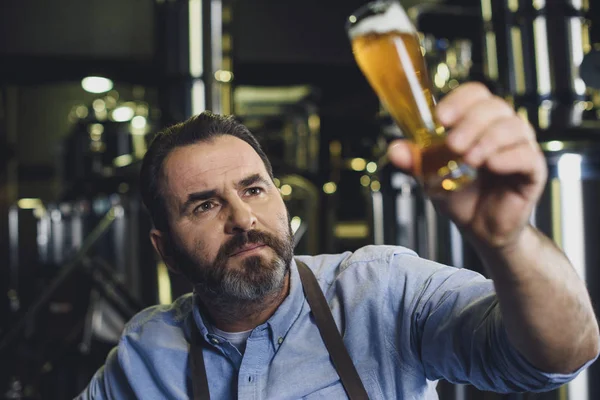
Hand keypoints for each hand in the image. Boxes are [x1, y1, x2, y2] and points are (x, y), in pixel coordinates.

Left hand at [387, 82, 547, 249]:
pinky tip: (491, 165)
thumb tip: (395, 150)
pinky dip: (508, 157)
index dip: (460, 101)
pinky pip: (527, 155)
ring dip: (488, 139)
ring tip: (470, 159)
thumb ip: (414, 162)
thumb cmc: (460, 196)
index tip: (441, 118)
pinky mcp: (533, 171)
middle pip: (494, 106)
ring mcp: (520, 147)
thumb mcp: (430, 177)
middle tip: (453, 145)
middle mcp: (502, 129)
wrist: (479, 229)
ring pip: (513, 126)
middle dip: (471, 122)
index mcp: (478, 123)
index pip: (475, 94)